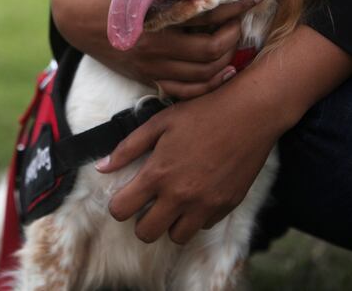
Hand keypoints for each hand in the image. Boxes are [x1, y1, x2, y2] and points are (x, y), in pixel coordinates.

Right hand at [51, 0, 266, 98]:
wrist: (77, 17)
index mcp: (151, 19)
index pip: (206, 15)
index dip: (236, 6)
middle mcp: (153, 48)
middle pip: (210, 51)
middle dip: (234, 36)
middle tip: (243, 22)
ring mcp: (150, 67)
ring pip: (202, 74)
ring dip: (227, 60)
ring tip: (236, 42)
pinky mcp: (147, 78)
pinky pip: (185, 92)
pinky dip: (209, 86)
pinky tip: (224, 72)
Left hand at [94, 26, 351, 244]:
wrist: (249, 114)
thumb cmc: (201, 113)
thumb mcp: (158, 123)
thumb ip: (127, 148)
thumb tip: (101, 167)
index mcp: (158, 174)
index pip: (121, 210)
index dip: (117, 206)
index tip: (124, 197)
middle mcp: (180, 195)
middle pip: (146, 234)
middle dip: (141, 222)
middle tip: (147, 204)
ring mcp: (206, 204)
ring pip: (177, 237)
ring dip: (169, 224)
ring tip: (172, 203)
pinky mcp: (227, 206)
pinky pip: (204, 226)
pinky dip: (196, 216)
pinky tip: (197, 194)